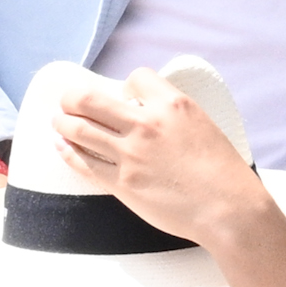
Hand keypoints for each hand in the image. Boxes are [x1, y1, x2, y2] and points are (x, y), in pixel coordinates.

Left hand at [52, 66, 273, 252]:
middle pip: (90, 99)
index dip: (126, 85)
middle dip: (72, 97)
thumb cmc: (222, 169)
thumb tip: (146, 110)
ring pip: (79, 129)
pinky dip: (67, 150)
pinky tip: (62, 144)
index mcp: (173, 104)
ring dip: (63, 122)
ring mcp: (130, 154)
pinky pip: (83, 162)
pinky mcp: (121, 183)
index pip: (135, 78)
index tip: (125, 95)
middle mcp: (147, 124)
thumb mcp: (203, 124)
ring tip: (59, 121)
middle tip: (69, 100)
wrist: (226, 208)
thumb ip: (173, 114)